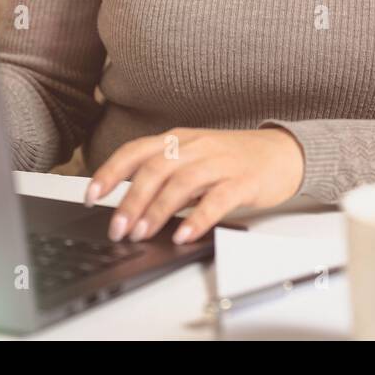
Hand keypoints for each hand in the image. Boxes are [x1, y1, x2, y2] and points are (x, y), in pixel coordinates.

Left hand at [84, 127, 304, 244]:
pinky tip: (183, 234)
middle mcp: (195, 146)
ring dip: (158, 210)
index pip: (135, 151)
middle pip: (155, 168)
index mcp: (178, 139)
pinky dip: (197, 218)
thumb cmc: (232, 159)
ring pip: (181, 183)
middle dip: (131, 199)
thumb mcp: (192, 158)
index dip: (110, 172)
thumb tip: (127, 203)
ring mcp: (220, 162)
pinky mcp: (243, 181)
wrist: (283, 153)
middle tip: (117, 227)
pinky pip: (217, 199)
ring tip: (142, 233)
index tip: (91, 195)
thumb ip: (163, 174)